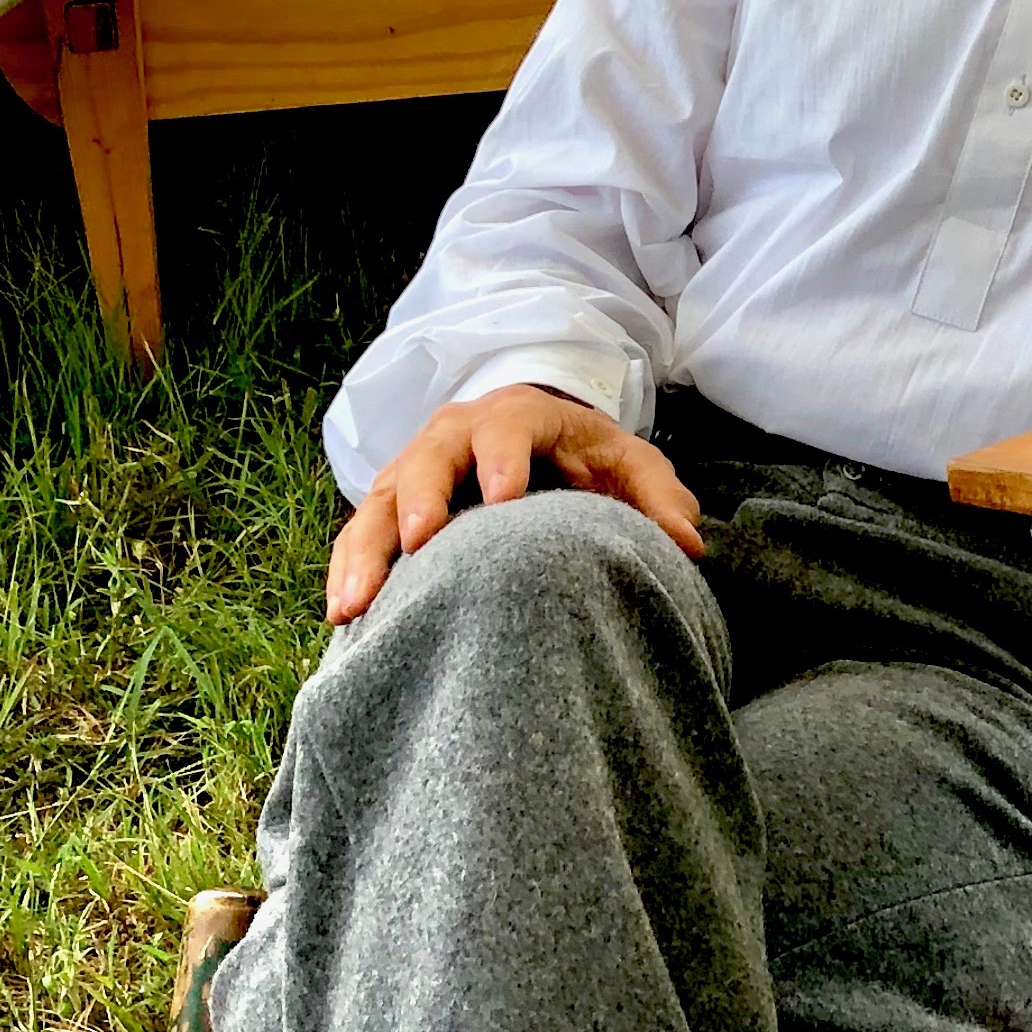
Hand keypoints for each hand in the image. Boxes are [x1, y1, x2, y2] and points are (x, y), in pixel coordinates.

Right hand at [326, 384, 701, 623]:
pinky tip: (341, 615)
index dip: (503, 459)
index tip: (504, 499)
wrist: (536, 433)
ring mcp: (416, 466)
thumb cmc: (587, 454)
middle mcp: (457, 434)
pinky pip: (359, 531)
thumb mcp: (631, 464)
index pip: (507, 430)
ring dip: (365, 550)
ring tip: (353, 605)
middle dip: (420, 500)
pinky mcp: (392, 502)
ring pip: (379, 500)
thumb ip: (661, 498)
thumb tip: (690, 545)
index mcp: (518, 416)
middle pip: (428, 459)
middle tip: (419, 544)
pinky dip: (347, 568)